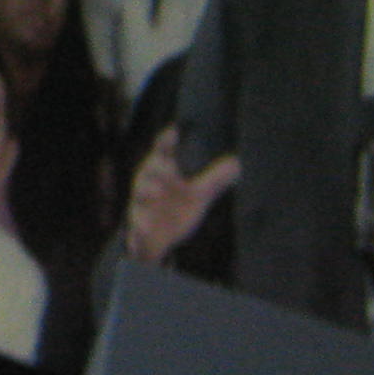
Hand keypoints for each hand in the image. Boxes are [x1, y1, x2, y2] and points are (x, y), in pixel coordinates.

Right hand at [122, 129, 239, 265]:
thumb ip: (214, 180)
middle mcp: (148, 187)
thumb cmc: (174, 211)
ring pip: (140, 197)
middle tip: (168, 165)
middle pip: (149, 171)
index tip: (173, 131)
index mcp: (162, 174)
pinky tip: (145, 228)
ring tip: (156, 191)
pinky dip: (139, 227)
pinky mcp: (138, 230)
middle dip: (157, 167)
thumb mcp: (197, 196)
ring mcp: (141, 208)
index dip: (166, 142)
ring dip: (146, 192)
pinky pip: (137, 228)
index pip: (163, 154)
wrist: (158, 243)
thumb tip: (236, 162)